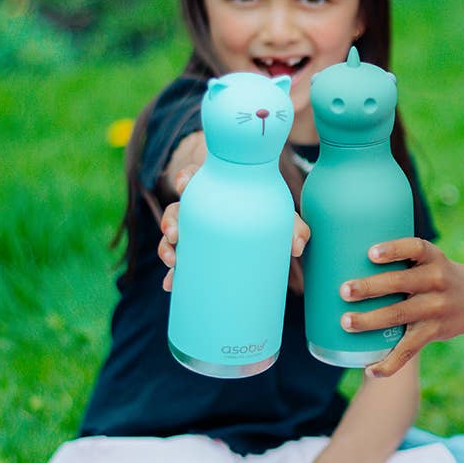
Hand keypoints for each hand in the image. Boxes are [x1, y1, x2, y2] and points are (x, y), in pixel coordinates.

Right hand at [158, 163, 308, 292]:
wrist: (261, 229)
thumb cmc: (265, 211)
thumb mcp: (278, 213)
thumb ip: (292, 225)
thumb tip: (296, 247)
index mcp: (215, 190)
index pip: (193, 176)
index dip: (184, 178)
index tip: (183, 185)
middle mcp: (199, 209)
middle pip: (177, 209)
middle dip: (171, 220)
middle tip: (175, 235)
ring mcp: (194, 232)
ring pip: (172, 236)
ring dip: (167, 247)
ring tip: (173, 262)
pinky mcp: (195, 253)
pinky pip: (180, 262)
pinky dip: (173, 274)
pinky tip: (170, 285)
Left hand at [338, 238, 463, 376]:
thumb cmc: (436, 274)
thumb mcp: (428, 259)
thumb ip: (400, 259)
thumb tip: (345, 259)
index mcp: (432, 258)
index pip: (414, 248)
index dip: (393, 250)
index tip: (370, 253)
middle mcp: (435, 281)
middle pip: (399, 283)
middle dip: (369, 287)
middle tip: (344, 291)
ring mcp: (435, 308)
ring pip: (399, 315)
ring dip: (370, 320)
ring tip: (346, 322)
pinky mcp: (433, 332)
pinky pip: (409, 350)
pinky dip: (389, 363)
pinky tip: (370, 369)